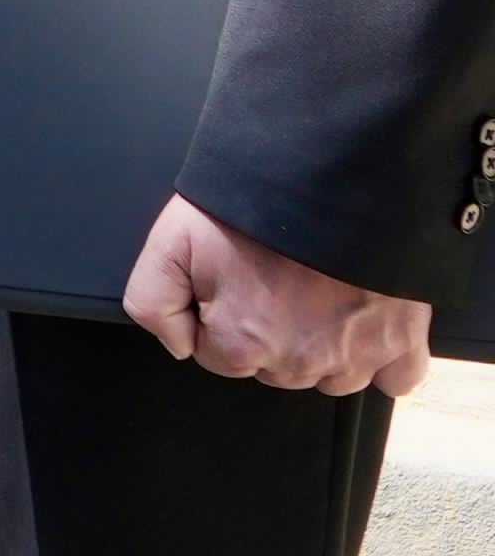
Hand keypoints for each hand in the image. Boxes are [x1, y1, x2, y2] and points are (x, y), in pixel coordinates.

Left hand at [127, 196, 434, 396]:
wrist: (326, 176)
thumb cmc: (249, 206)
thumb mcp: (171, 242)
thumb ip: (153, 302)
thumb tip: (176, 345)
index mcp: (242, 343)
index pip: (219, 358)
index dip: (220, 318)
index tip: (233, 284)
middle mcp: (300, 362)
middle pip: (274, 369)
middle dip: (268, 333)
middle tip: (274, 280)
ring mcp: (354, 356)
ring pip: (330, 376)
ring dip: (320, 346)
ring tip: (317, 294)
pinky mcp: (401, 342)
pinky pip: (396, 379)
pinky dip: (383, 363)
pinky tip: (365, 328)